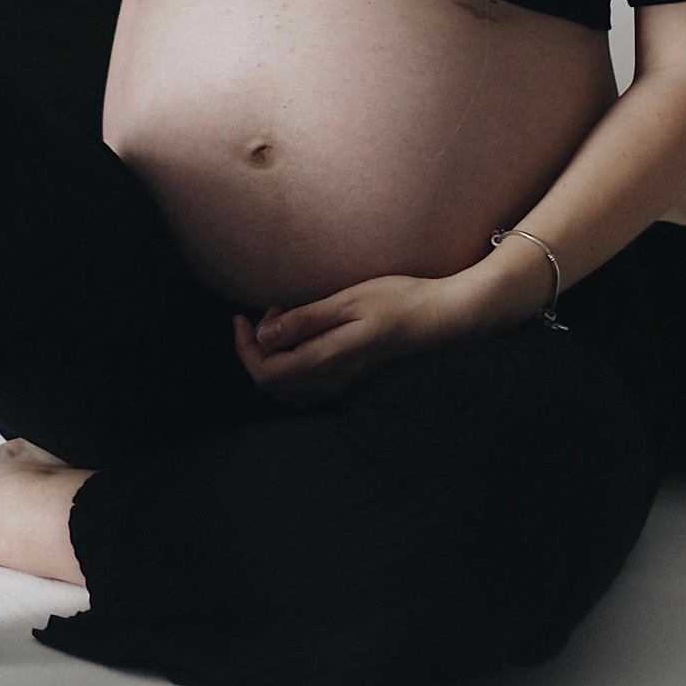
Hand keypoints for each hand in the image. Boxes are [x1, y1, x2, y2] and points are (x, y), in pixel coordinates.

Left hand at [233, 273, 466, 403]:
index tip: (242, 316)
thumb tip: (263, 335)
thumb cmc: (399, 302)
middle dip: (258, 348)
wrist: (444, 319)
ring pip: (290, 384)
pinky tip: (308, 329)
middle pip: (273, 383)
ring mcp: (343, 384)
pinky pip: (309, 381)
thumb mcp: (348, 301)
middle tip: (272, 308)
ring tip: (287, 314)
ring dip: (277, 352)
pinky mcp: (353, 378)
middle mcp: (331, 382)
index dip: (244, 348)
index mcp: (326, 362)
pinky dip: (295, 357)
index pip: (264, 374)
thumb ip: (305, 320)